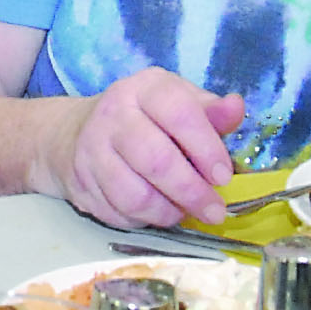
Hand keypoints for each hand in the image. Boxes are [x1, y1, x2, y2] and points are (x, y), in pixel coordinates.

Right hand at [36, 68, 245, 227]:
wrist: (74, 132)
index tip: (224, 176)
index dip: (206, 148)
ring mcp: (91, 149)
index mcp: (144, 89)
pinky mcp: (80, 182)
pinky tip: (155, 210)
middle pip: (156, 160)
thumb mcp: (177, 103)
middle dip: (192, 192)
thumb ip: (210, 111)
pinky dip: (144, 220)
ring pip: (135, 195)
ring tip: (184, 211)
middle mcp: (113, 114)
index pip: (179, 113)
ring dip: (168, 212)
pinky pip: (118, 213)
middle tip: (215, 210)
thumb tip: (236, 108)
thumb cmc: (142, 118)